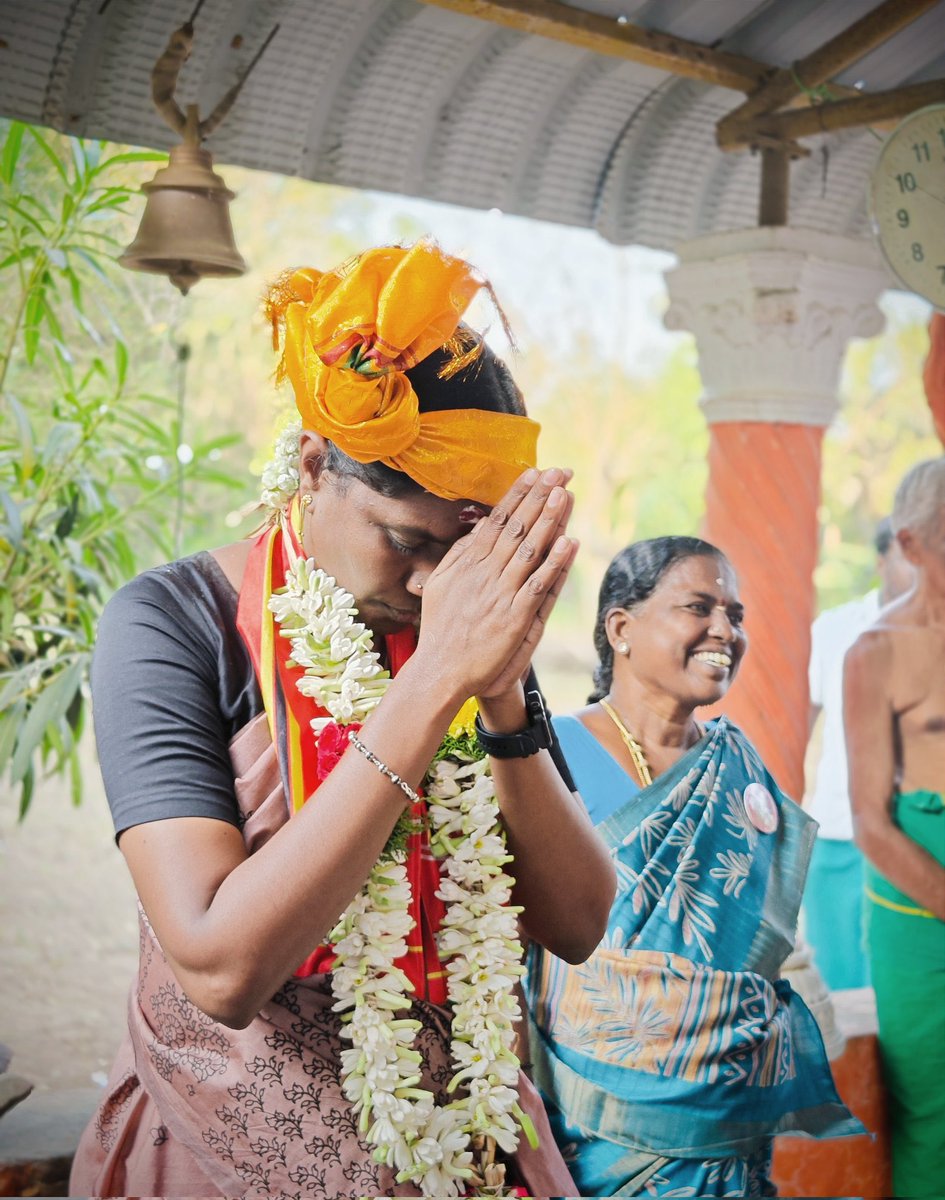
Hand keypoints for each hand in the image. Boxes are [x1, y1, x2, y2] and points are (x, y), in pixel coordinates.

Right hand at [415, 467, 577, 700]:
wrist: (440, 671)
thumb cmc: (441, 630)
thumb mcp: (439, 585)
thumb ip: (458, 556)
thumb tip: (477, 530)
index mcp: (467, 563)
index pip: (496, 521)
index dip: (517, 495)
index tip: (534, 474)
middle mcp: (484, 573)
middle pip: (516, 527)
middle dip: (538, 497)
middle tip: (558, 472)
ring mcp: (500, 594)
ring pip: (529, 549)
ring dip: (548, 520)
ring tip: (565, 494)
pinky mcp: (514, 617)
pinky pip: (538, 584)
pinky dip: (554, 563)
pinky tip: (569, 542)